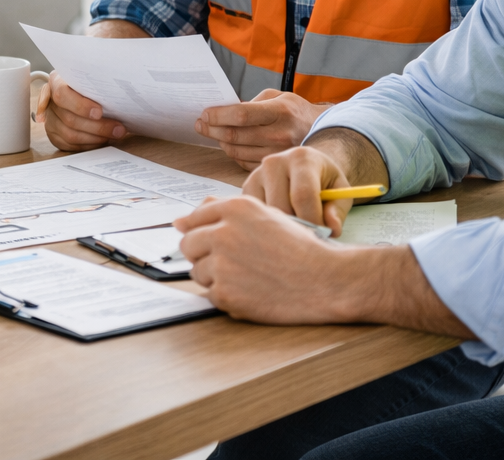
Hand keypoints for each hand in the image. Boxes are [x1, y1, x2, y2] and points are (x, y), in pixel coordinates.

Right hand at [36, 71, 126, 151]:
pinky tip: (103, 140)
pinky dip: (89, 145)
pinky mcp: (54, 136)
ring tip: (115, 134)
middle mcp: (51, 102)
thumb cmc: (89, 84)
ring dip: (95, 137)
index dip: (80, 105)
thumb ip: (97, 82)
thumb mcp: (91, 77)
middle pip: (69, 119)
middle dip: (97, 126)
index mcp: (56, 82)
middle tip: (118, 128)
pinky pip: (70, 145)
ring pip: (70, 135)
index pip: (62, 94)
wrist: (79, 93)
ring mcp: (50, 121)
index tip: (99, 112)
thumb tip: (116, 93)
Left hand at [174, 195, 352, 323]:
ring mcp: (222, 263)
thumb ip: (223, 211)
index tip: (206, 241)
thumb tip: (180, 219)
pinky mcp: (225, 293)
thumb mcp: (265, 215)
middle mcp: (224, 232)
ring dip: (214, 276)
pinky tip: (250, 291)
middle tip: (229, 263)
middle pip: (188, 244)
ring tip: (246, 277)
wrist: (323, 279)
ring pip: (197, 271)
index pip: (194, 218)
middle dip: (203, 254)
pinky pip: (210, 294)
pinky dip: (226, 296)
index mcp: (235, 208)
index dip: (200, 232)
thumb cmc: (298, 248)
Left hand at [195, 89, 328, 170]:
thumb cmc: (294, 111)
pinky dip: (233, 153)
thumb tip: (224, 111)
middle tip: (201, 124)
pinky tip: (229, 144)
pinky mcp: (276, 166)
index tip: (205, 114)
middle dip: (212, 129)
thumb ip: (251, 103)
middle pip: (235, 135)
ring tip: (214, 133)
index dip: (219, 115)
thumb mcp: (277, 97)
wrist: (321, 131)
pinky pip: (244, 163)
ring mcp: (278, 153)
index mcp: (279, 111)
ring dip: (220, 142)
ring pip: (237, 151)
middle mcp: (279, 134)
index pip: (241, 115)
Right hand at [241, 143, 367, 235]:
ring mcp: (256, 174)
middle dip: (298, 227)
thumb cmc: (324, 181)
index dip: (313, 221)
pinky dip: (270, 224)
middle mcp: (274, 162)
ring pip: (266, 214)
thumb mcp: (339, 191)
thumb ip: (337, 210)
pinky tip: (283, 222)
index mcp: (302, 158)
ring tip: (298, 226)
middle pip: (282, 207)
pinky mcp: (246, 188)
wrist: (306, 167)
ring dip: (283, 227)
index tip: (322, 235)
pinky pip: (255, 215)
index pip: (303, 195)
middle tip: (310, 235)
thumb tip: (331, 229)